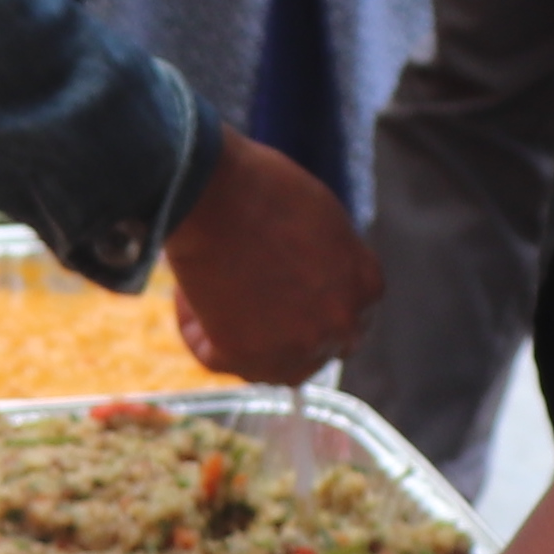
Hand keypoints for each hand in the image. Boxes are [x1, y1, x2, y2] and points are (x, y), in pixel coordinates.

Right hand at [160, 131, 379, 389]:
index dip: (314, 309)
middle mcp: (340, 324)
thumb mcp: (321, 218)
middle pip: (313, 350)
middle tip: (248, 309)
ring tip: (209, 294)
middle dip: (284, 334)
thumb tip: (314, 281)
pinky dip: (196, 331)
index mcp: (366, 286)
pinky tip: (187, 296)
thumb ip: (330, 261)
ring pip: (267, 367)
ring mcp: (296, 345)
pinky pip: (215, 358)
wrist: (211, 188)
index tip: (286, 299)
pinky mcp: (242, 355)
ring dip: (240, 340)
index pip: (350, 318)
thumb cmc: (261, 187)